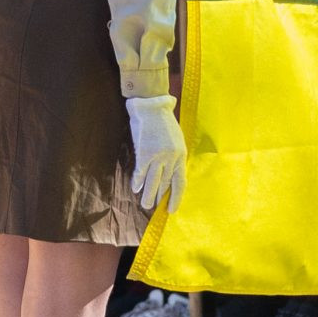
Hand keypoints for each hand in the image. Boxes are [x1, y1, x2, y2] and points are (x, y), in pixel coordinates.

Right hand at [126, 94, 187, 211]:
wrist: (152, 107)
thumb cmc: (164, 123)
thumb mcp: (176, 140)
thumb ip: (174, 156)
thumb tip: (170, 171)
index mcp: (181, 155)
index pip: (180, 181)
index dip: (176, 196)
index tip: (172, 208)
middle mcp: (172, 158)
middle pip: (166, 183)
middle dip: (160, 197)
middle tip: (155, 209)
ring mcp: (159, 156)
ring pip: (154, 181)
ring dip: (149, 194)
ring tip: (145, 205)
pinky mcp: (145, 153)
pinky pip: (141, 172)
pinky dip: (138, 181)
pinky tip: (136, 188)